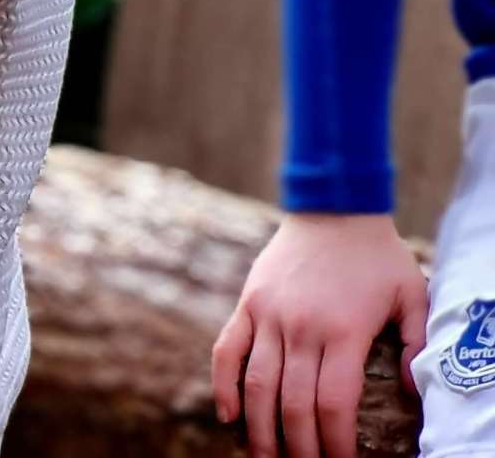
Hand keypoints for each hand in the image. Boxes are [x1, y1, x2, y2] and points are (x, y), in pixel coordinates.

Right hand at [213, 212, 428, 457]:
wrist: (332, 206)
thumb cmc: (378, 255)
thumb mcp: (412, 295)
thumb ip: (417, 344)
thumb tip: (410, 391)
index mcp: (343, 331)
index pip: (332, 403)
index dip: (334, 443)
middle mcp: (301, 327)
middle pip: (293, 403)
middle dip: (299, 447)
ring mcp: (269, 315)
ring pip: (258, 384)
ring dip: (259, 428)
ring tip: (265, 457)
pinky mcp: (249, 303)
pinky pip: (228, 349)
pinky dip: (223, 385)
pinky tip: (227, 415)